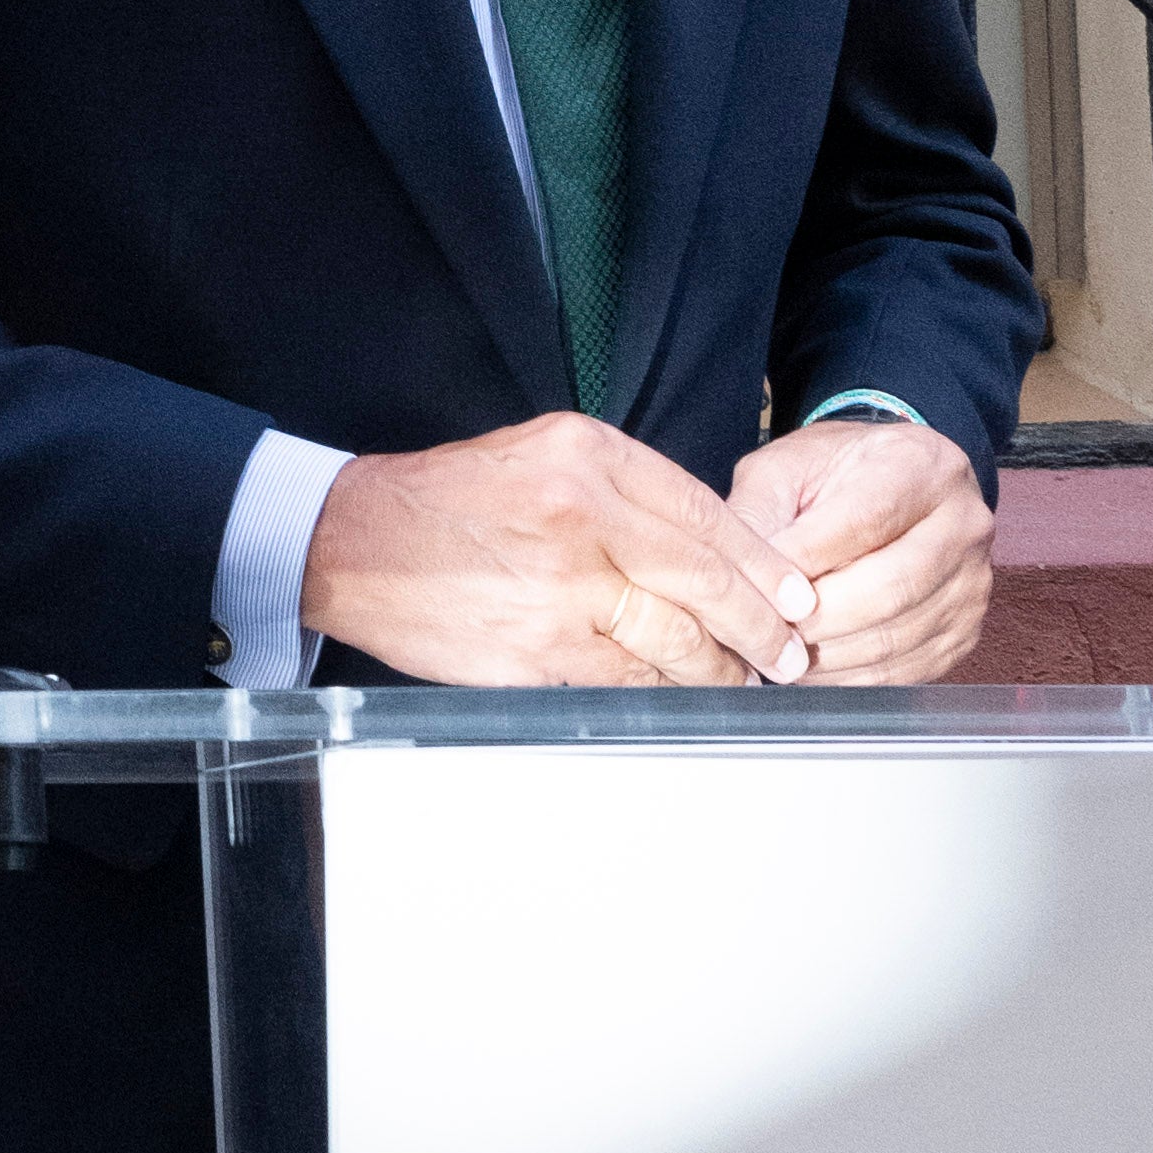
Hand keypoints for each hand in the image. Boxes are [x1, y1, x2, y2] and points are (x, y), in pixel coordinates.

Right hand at [300, 417, 819, 692]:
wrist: (355, 541)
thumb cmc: (451, 499)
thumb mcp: (541, 455)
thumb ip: (622, 489)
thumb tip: (704, 546)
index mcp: (587, 457)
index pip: (702, 513)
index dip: (761, 563)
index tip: (797, 594)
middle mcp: (580, 516)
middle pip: (703, 580)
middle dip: (759, 625)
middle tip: (791, 651)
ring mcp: (560, 590)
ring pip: (673, 641)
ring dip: (719, 670)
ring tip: (744, 680)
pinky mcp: (536, 652)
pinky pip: (623, 682)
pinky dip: (662, 694)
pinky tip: (683, 698)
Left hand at [746, 412, 996, 685]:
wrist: (892, 487)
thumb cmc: (832, 476)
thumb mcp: (785, 469)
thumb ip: (758, 514)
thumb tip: (739, 579)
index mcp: (923, 466)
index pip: (864, 522)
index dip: (804, 561)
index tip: (754, 584)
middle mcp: (963, 525)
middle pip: (888, 588)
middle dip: (815, 618)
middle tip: (762, 630)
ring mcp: (972, 586)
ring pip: (895, 637)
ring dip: (827, 656)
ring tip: (776, 652)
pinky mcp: (964, 634)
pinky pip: (904, 671)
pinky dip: (849, 679)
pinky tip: (810, 670)